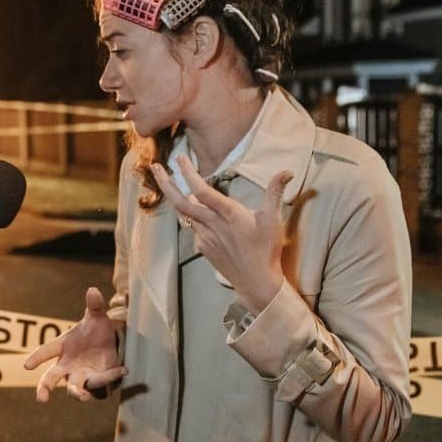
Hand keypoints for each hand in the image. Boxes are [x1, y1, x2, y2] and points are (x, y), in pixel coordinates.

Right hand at [23, 287, 126, 401]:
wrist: (110, 342)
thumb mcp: (97, 316)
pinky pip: (101, 381)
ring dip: (77, 393)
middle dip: (45, 387)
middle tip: (41, 399)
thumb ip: (94, 305)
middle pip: (52, 377)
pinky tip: (122, 369)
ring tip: (84, 397)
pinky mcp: (96, 380)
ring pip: (74, 388)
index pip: (46, 351)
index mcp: (62, 346)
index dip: (36, 357)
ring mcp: (81, 375)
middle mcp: (67, 364)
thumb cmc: (95, 330)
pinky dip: (110, 376)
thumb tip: (93, 290)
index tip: (27, 366)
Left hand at [150, 155, 291, 313]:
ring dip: (176, 197)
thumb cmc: (266, 250)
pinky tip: (193, 210)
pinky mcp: (203, 248)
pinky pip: (192, 227)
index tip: (180, 158)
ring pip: (184, 214)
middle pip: (180, 201)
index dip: (188, 172)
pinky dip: (189, 215)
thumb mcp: (273, 219)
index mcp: (227, 214)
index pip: (201, 189)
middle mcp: (211, 224)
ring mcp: (205, 237)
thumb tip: (286, 171)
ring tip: (169, 182)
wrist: (256, 282)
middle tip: (155, 167)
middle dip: (165, 183)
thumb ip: (275, 193)